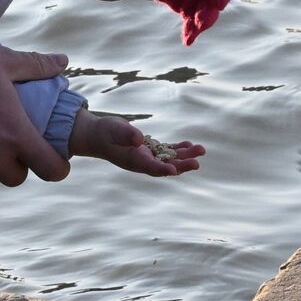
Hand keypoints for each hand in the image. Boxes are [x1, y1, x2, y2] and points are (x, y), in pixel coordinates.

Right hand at [69, 109, 203, 176]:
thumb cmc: (105, 133)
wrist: (99, 136)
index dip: (162, 169)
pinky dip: (179, 150)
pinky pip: (168, 152)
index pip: (150, 167)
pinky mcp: (150, 150)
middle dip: (182, 165)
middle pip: (165, 166)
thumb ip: (126, 134)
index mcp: (133, 160)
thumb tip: (139, 138)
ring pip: (170, 159)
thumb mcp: (113, 130)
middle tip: (197, 163)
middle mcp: (142, 162)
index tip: (174, 170)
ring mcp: (147, 157)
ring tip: (201, 150)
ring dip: (185, 156)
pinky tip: (190, 145)